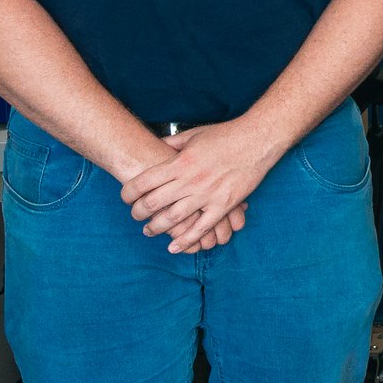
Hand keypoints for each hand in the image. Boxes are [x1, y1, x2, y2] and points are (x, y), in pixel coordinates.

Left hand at [113, 135, 243, 247]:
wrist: (256, 141)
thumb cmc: (225, 136)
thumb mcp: (193, 135)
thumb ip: (173, 144)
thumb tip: (156, 146)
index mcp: (180, 162)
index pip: (144, 181)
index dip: (129, 192)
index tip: (125, 197)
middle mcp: (190, 180)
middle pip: (154, 202)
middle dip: (138, 212)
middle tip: (135, 215)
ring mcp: (207, 195)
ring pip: (173, 218)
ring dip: (156, 227)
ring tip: (148, 230)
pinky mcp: (223, 205)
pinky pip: (201, 228)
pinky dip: (186, 240)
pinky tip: (174, 246)